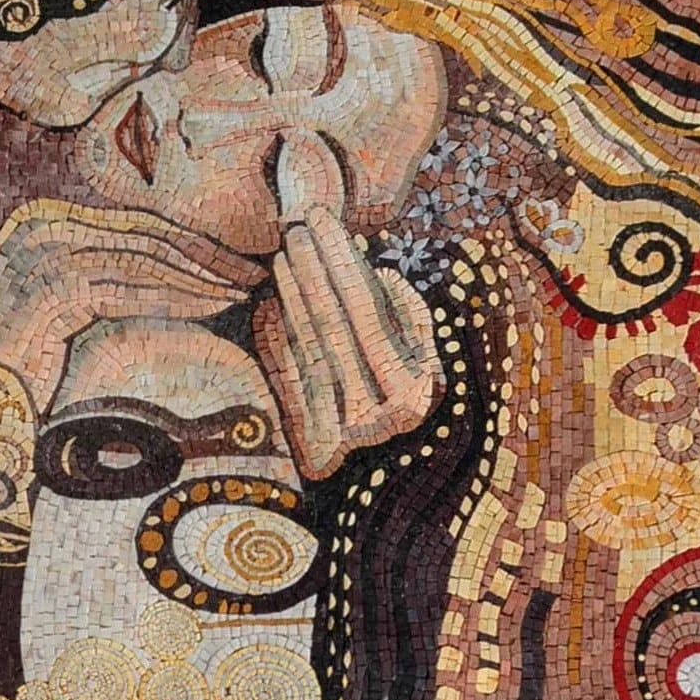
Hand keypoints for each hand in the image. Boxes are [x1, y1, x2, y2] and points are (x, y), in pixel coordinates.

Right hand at [0, 198, 260, 408]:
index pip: (131, 223)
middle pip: (142, 232)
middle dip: (202, 255)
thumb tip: (171, 271)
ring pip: (142, 258)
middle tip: (249, 274)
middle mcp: (39, 224)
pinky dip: (176, 297)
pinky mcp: (53, 286)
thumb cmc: (25, 368)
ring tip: (239, 292)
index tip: (231, 263)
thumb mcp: (66, 310)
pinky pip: (130, 288)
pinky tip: (211, 307)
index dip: (186, 241)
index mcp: (42, 220)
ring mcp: (43, 251)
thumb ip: (104, 280)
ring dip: (198, 277)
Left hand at [253, 205, 444, 480]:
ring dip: (295, 297)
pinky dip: (283, 334)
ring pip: (310, 348)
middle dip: (313, 272)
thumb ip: (408, 318)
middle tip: (295, 228)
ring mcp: (345, 433)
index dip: (340, 261)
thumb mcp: (424, 357)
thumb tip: (378, 276)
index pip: (368, 312)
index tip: (321, 220)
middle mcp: (380, 417)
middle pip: (334, 327)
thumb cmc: (409, 394)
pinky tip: (276, 301)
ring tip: (286, 255)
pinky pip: (294, 375)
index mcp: (414, 392)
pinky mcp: (316, 444)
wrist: (393, 479)